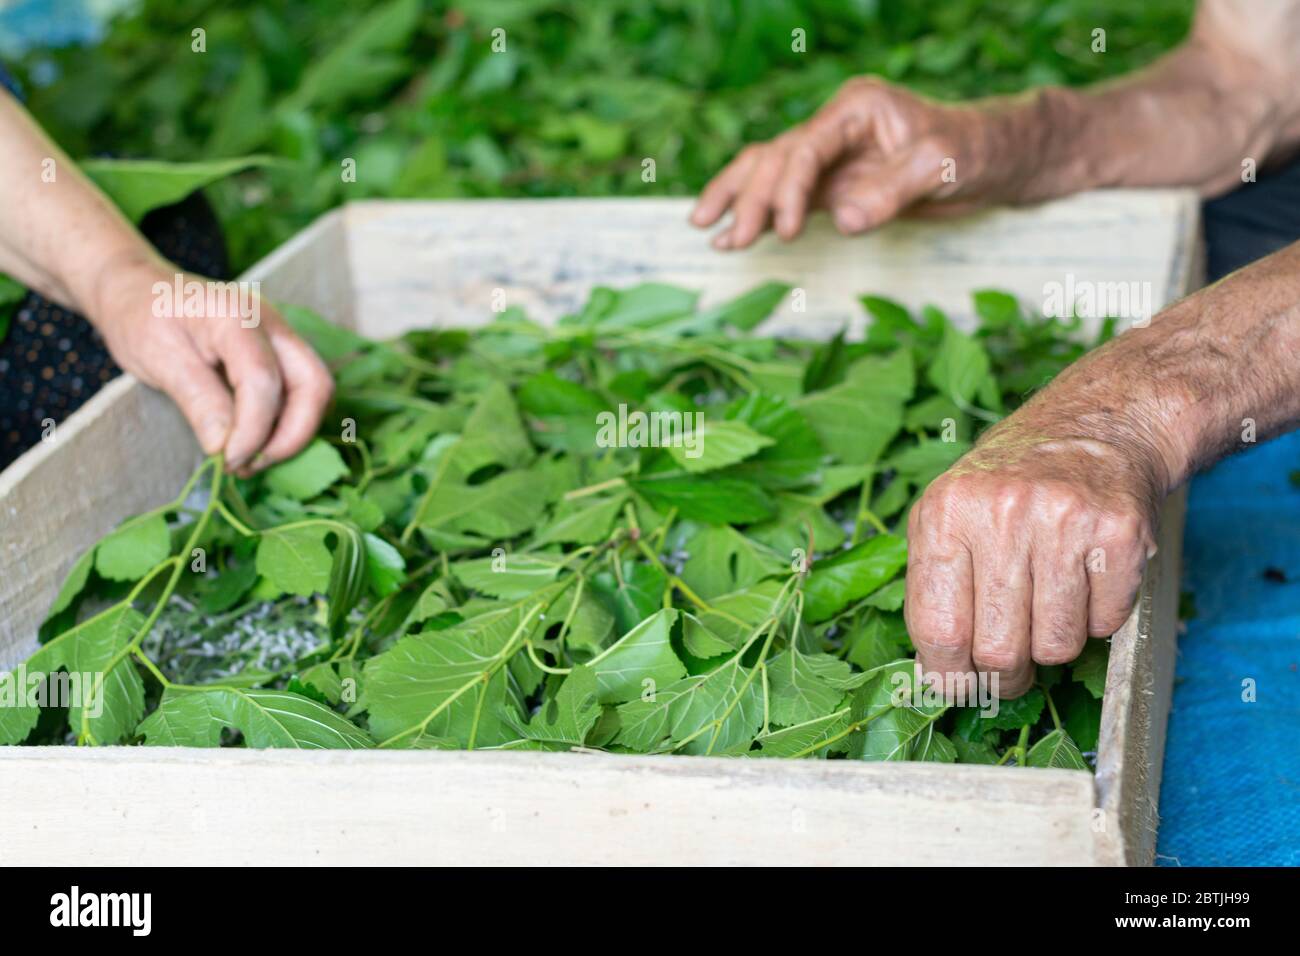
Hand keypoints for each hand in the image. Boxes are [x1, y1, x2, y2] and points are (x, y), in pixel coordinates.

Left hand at [91, 258, 333, 474]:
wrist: (139, 289)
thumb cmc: (140, 317)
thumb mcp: (158, 359)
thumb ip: (198, 401)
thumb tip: (226, 449)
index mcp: (236, 316)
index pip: (263, 381)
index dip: (253, 430)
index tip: (227, 461)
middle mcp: (272, 324)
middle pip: (314, 385)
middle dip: (291, 435)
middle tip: (249, 464)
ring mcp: (281, 337)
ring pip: (315, 392)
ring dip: (291, 433)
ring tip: (249, 458)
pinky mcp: (280, 353)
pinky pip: (301, 393)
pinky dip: (285, 423)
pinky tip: (253, 440)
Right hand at [690, 76, 1004, 248]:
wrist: (992, 158)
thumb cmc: (972, 149)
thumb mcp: (940, 166)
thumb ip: (892, 192)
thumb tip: (844, 220)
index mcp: (856, 109)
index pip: (806, 148)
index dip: (788, 189)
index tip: (783, 230)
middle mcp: (835, 128)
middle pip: (776, 159)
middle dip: (750, 199)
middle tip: (732, 239)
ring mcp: (830, 157)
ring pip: (769, 172)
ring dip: (738, 199)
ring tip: (705, 228)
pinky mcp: (832, 185)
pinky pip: (785, 196)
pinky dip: (758, 214)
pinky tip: (730, 234)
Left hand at [904, 416, 1165, 698]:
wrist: (1095, 425)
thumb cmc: (1009, 484)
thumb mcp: (948, 514)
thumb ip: (933, 587)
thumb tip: (937, 676)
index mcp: (945, 513)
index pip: (938, 630)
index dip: (949, 675)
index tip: (959, 686)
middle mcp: (1001, 512)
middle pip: (999, 650)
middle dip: (1006, 673)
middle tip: (1012, 664)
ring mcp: (1064, 519)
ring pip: (1057, 646)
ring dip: (1054, 643)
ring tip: (1048, 606)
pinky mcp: (1120, 531)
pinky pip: (1106, 623)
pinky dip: (1098, 619)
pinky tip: (1086, 580)